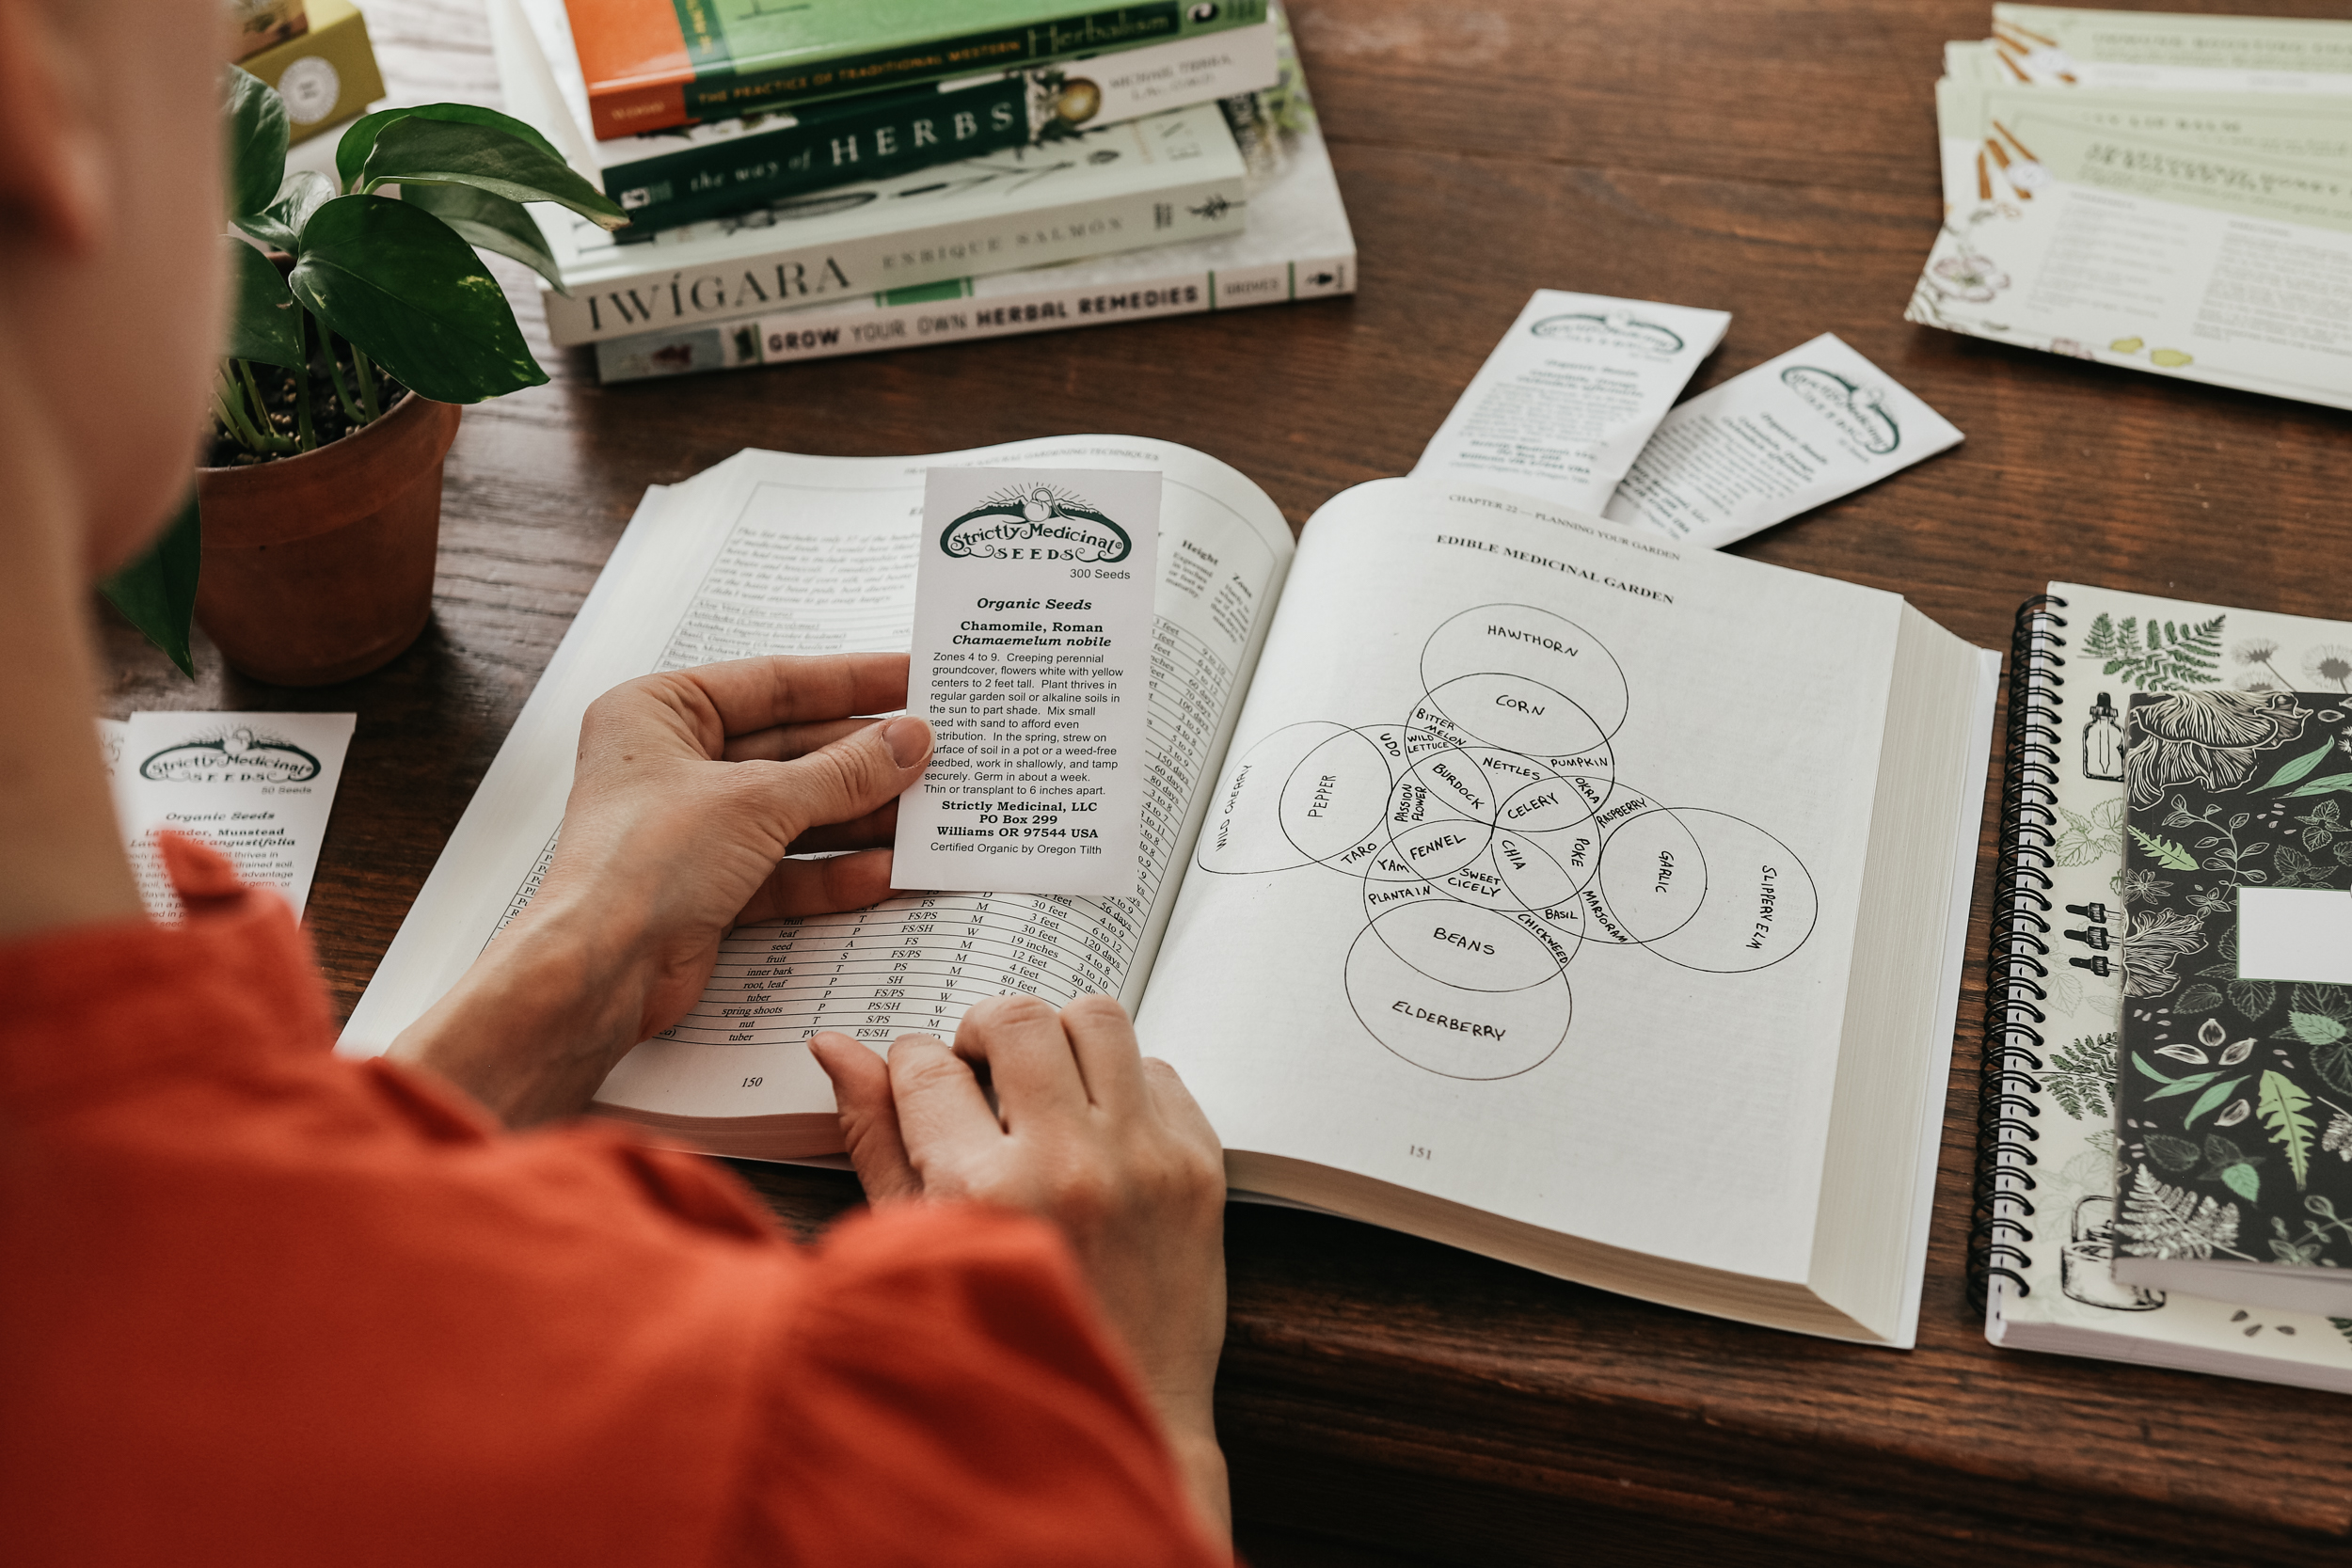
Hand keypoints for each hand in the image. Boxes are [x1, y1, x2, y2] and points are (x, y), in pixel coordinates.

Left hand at [398, 654, 930, 1125]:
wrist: (598, 973)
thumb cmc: (638, 866)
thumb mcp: (756, 801)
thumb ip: (841, 771)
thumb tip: (908, 740)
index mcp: (659, 712)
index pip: (773, 683)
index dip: (849, 681)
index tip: (911, 679)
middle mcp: (672, 764)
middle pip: (791, 750)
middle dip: (863, 759)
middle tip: (933, 754)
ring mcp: (693, 829)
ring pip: (795, 813)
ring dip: (860, 818)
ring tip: (925, 816)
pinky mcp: (710, 887)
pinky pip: (788, 868)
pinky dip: (835, 871)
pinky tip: (887, 871)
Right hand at [810, 998, 1230, 1544]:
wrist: (1126, 1413)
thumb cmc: (1008, 1342)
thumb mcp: (920, 1247)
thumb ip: (877, 1138)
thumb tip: (839, 1048)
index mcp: (985, 1191)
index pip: (928, 1066)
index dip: (911, 1064)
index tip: (921, 1081)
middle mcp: (1070, 1165)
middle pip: (1017, 1019)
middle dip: (982, 1032)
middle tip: (978, 1071)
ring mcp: (1145, 1161)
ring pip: (1098, 1018)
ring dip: (1059, 1038)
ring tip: (1041, 1085)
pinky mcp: (1199, 1167)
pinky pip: (1160, 1069)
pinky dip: (1123, 1084)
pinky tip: (1098, 1129)